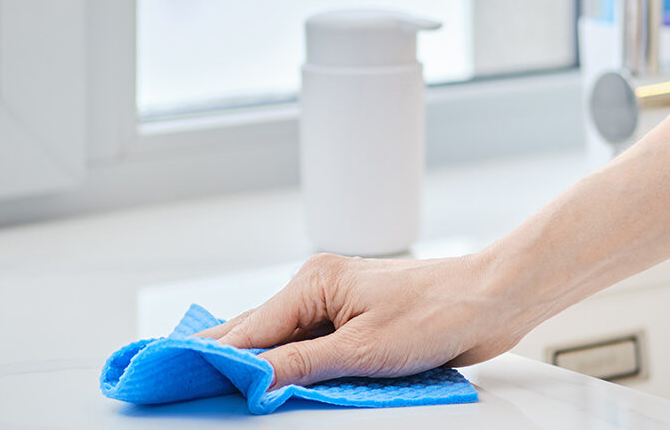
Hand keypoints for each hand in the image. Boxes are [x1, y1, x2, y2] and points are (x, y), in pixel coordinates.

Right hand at [194, 252, 538, 389]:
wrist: (491, 299)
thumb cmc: (438, 310)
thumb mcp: (362, 350)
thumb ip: (300, 366)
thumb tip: (252, 379)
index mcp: (313, 282)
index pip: (248, 329)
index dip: (212, 358)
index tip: (179, 378)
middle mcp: (319, 287)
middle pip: (258, 331)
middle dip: (226, 359)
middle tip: (183, 383)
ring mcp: (338, 305)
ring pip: (284, 340)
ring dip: (262, 366)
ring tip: (221, 387)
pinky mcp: (356, 321)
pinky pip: (311, 346)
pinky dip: (293, 365)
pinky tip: (277, 382)